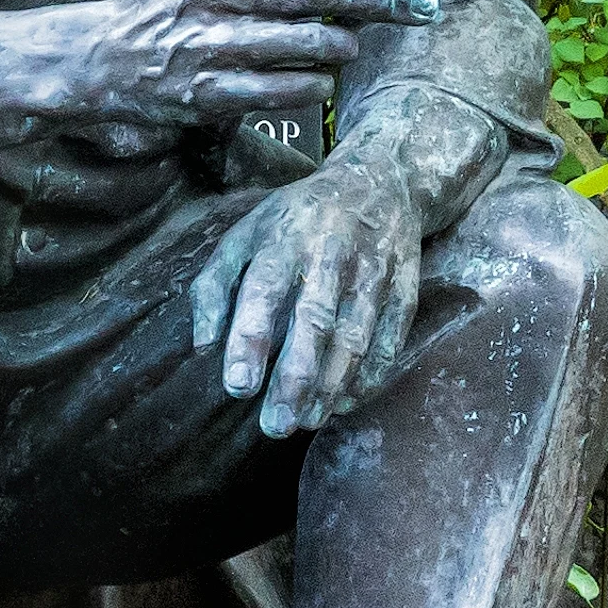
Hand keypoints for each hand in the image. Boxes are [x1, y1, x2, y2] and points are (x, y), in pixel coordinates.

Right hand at [43, 0, 428, 137]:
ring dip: (344, 44)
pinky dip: (315, 85)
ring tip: (349, 46)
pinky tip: (321, 81)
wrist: (98, 57)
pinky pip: (284, 88)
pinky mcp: (209, 92)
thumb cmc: (164, 6)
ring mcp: (212, 44)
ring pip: (309, 41)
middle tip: (418, 5)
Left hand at [191, 160, 431, 440]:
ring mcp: (373, 270)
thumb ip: (214, 287)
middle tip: (275, 425)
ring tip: (308, 421)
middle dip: (296, 377)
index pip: (264, 290)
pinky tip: (347, 402)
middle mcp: (331, 252)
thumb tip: (202, 348)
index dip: (249, 339)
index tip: (238, 387)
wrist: (380, 181)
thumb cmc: (296, 220)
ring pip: (356, 335)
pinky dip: (371, 375)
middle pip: (316, 319)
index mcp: (283, 238)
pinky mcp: (405, 286)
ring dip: (333, 384)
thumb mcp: (245, 235)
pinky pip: (391, 338)